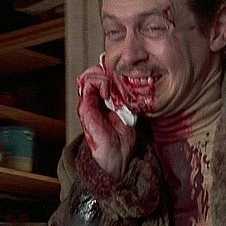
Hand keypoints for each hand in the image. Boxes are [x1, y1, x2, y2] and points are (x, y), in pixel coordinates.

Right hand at [77, 64, 136, 178]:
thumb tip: (139, 81)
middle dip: (108, 69)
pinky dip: (99, 82)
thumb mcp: (131, 111)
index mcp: (104, 99)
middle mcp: (94, 98)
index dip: (113, 69)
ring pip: (90, 75)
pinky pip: (88, 85)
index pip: (104, 74)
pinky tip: (108, 91)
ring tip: (113, 85)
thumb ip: (129, 97)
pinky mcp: (85, 107)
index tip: (126, 71)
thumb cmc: (124, 138)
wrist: (118, 157)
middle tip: (120, 75)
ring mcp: (88, 102)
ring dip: (103, 75)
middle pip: (96, 71)